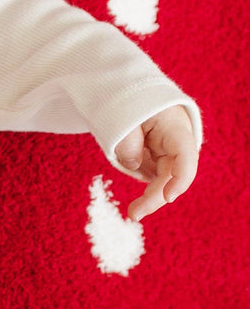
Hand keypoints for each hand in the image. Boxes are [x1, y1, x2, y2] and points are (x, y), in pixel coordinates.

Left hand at [114, 105, 198, 221]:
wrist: (133, 95)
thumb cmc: (131, 102)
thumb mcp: (124, 115)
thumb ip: (127, 140)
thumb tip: (133, 164)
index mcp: (175, 127)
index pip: (185, 155)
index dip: (181, 178)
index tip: (168, 197)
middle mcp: (178, 143)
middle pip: (174, 174)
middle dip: (157, 197)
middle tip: (135, 214)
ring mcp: (171, 152)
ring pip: (167, 181)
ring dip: (153, 198)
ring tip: (134, 213)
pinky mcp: (161, 160)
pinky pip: (159, 179)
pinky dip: (150, 192)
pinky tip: (139, 203)